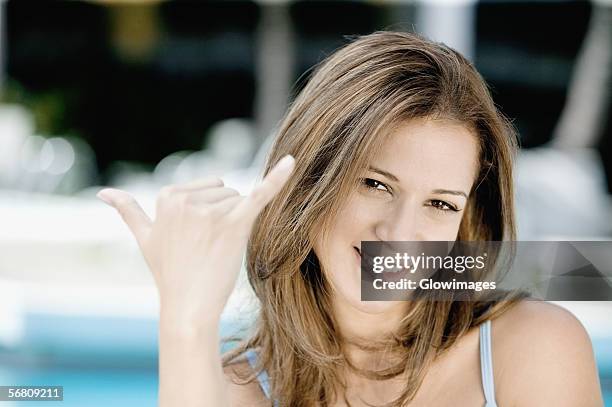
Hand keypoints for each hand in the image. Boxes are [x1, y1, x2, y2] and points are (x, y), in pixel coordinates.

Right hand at [96, 155, 294, 325]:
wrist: (188, 307)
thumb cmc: (169, 273)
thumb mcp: (145, 238)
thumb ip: (127, 211)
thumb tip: (103, 193)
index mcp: (167, 196)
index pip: (208, 188)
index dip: (209, 215)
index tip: (196, 239)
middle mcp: (186, 200)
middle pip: (227, 192)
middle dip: (224, 217)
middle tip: (208, 247)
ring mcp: (210, 211)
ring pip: (242, 201)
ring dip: (237, 223)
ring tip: (218, 250)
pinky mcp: (235, 223)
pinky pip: (261, 195)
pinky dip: (278, 178)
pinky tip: (292, 162)